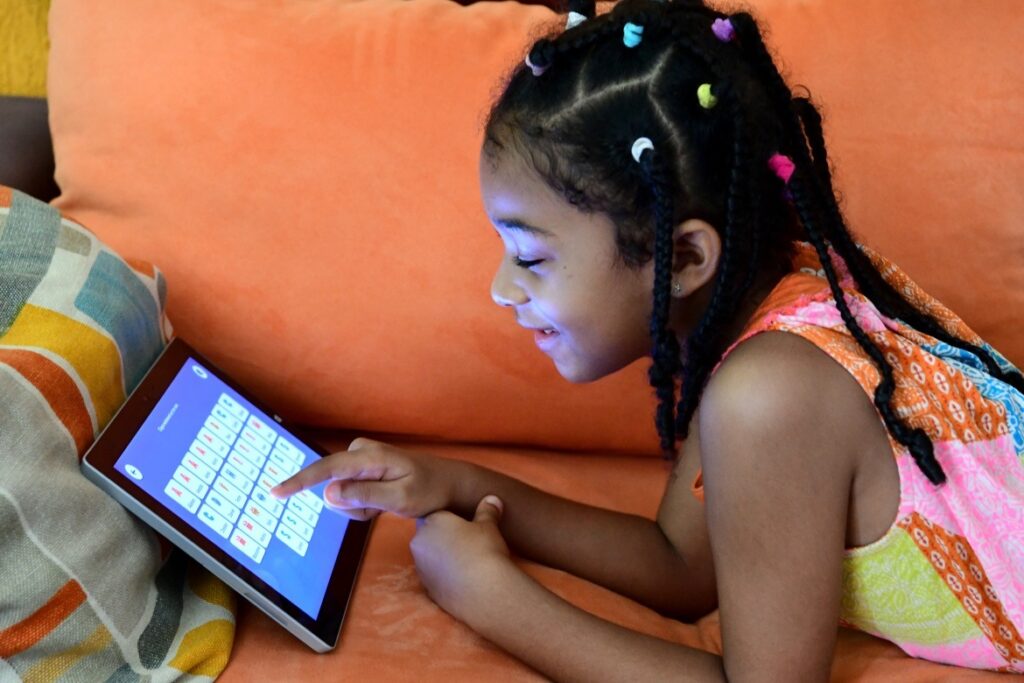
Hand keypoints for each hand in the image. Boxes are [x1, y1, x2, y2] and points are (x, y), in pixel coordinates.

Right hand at [270, 438, 459, 519]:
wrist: (447, 485)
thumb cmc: (429, 491)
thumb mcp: (401, 498)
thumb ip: (365, 496)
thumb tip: (328, 493)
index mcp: (370, 456)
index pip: (326, 469)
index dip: (299, 481)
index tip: (274, 492)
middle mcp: (360, 452)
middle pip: (333, 488)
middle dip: (352, 507)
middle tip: (381, 509)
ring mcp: (360, 461)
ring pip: (340, 496)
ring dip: (359, 508)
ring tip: (385, 505)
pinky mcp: (361, 471)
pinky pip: (349, 496)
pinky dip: (363, 506)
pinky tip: (383, 503)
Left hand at [412, 495, 514, 625]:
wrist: (484, 591)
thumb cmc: (484, 549)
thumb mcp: (489, 526)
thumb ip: (487, 511)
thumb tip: (493, 499)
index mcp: (431, 522)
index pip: (434, 514)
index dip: (448, 519)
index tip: (462, 524)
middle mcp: (420, 543)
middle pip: (428, 535)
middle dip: (442, 537)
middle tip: (464, 541)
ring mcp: (421, 568)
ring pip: (429, 558)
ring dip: (442, 558)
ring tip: (465, 561)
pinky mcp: (428, 589)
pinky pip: (434, 577)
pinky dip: (444, 576)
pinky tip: (462, 578)